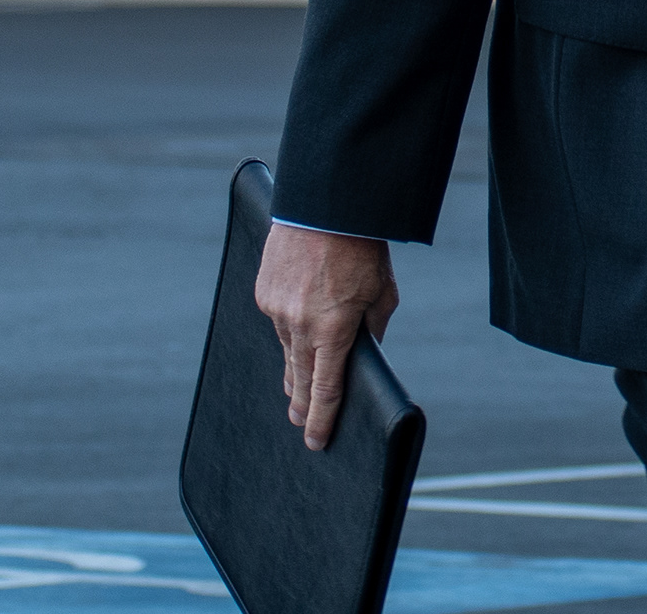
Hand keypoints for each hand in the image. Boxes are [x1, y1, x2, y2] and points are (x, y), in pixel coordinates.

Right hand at [253, 223, 398, 450]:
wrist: (326, 204)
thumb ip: (373, 327)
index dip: (322, 420)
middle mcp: (300, 326)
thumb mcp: (382, 291)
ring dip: (294, 369)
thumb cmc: (362, 248)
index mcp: (332, 331)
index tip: (316, 442)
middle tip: (301, 425)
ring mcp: (277, 310)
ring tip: (296, 390)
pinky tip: (295, 335)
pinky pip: (277, 322)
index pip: (326, 390)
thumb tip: (365, 350)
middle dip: (302, 405)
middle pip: (300, 379)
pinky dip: (287, 332)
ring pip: (286, 351)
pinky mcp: (264, 292)